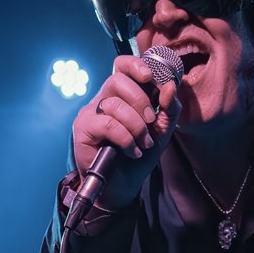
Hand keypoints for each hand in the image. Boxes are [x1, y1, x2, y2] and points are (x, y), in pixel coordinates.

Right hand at [72, 54, 182, 210]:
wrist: (122, 188)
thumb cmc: (138, 157)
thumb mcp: (161, 132)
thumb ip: (169, 109)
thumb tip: (170, 86)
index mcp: (120, 96)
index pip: (121, 66)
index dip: (135, 65)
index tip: (151, 77)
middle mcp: (102, 100)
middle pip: (117, 80)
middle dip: (140, 101)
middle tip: (150, 122)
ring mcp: (90, 113)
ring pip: (114, 104)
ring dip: (135, 126)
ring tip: (142, 144)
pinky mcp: (83, 129)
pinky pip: (107, 124)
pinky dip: (125, 138)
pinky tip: (131, 150)